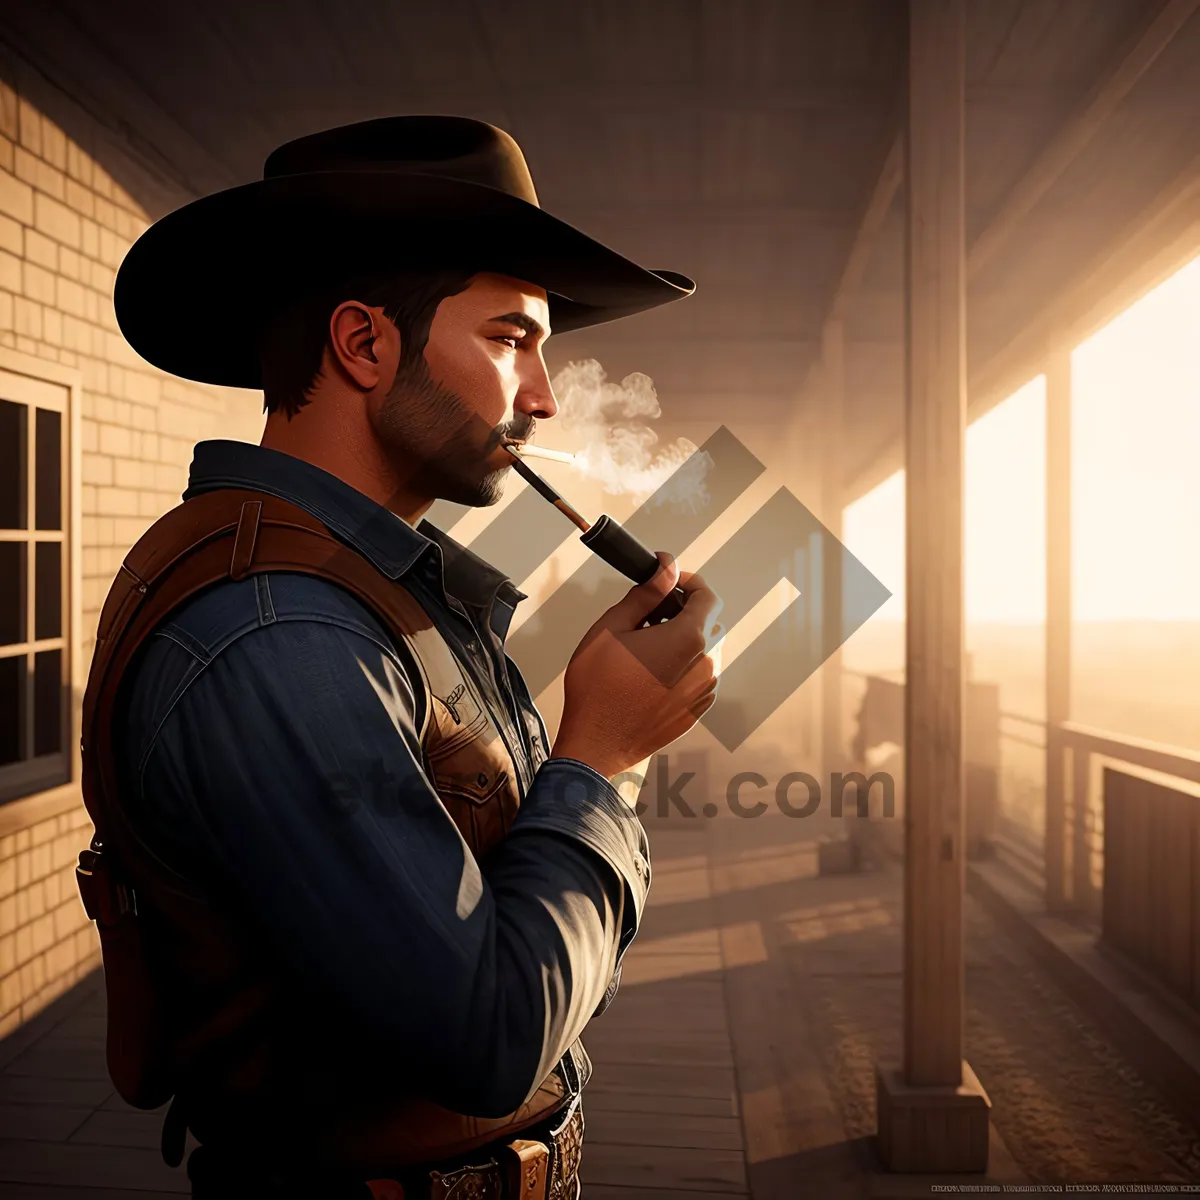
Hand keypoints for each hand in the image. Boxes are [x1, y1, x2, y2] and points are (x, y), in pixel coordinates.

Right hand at [551, 553, 722, 782]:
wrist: (597, 745)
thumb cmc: (597, 689)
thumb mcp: (611, 629)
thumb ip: (645, 594)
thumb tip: (666, 568)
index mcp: (688, 640)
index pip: (708, 595)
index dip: (688, 581)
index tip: (667, 582)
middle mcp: (706, 665)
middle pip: (709, 622)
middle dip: (683, 610)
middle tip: (648, 614)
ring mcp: (705, 691)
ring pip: (705, 649)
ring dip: (682, 639)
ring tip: (644, 646)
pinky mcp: (698, 709)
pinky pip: (699, 675)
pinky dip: (682, 665)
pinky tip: (650, 672)